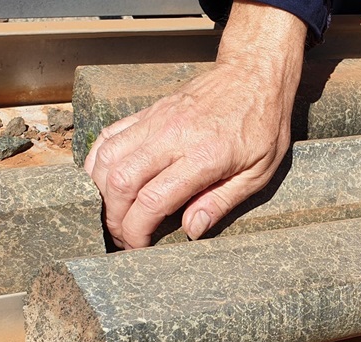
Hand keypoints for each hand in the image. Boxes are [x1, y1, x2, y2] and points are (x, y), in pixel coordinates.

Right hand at [83, 0, 306, 248]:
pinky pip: (109, 136)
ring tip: (115, 213)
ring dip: (102, 192)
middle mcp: (172, 137)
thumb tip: (192, 229)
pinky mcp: (148, 112)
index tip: (138, 247)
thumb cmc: (262, 125)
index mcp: (203, 157)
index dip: (137, 230)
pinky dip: (98, 161)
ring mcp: (156, 121)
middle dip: (114, 218)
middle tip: (123, 237)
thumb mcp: (258, 172)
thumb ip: (222, 202)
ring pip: (107, 159)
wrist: (254, 75)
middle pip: (121, 182)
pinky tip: (105, 180)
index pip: (152, 200)